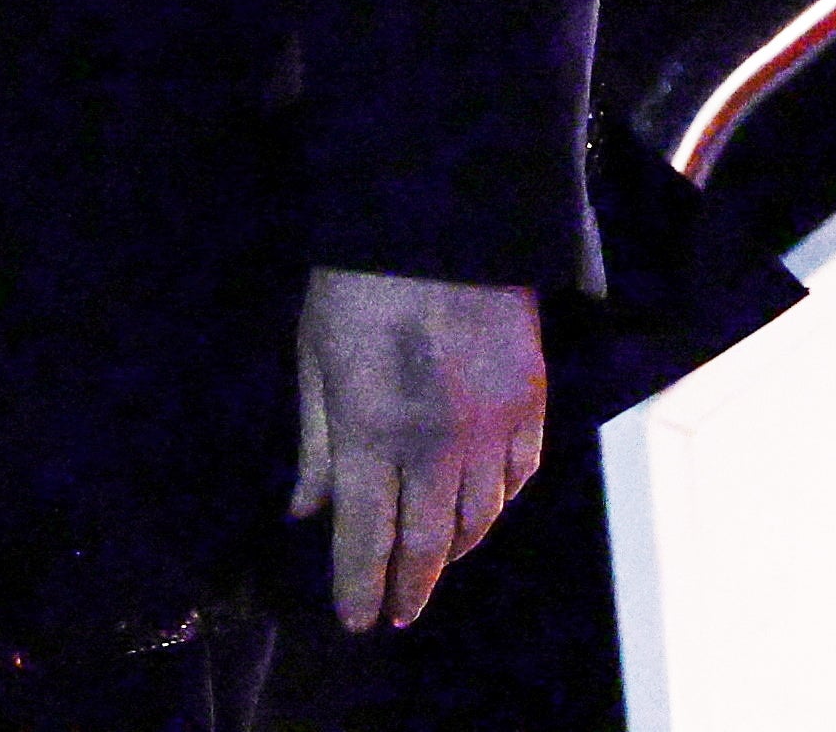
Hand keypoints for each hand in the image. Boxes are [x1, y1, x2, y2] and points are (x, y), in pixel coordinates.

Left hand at [289, 265, 543, 633]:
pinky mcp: (530, 403)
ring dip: (453, 551)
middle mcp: (435, 447)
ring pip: (478, 520)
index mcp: (371, 435)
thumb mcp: (315, 359)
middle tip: (396, 614)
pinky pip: (519, 478)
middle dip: (409, 589)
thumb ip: (315, 445)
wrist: (441, 217)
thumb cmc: (357, 281)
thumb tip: (305, 513)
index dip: (360, 587)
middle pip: (427, 546)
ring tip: (432, 564)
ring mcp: (490, 428)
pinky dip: (497, 505)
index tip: (356, 619)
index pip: (366, 539)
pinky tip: (480, 511)